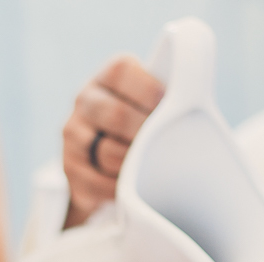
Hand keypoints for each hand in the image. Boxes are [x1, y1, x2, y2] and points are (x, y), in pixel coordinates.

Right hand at [62, 55, 163, 228]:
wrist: (108, 161)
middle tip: (164, 146)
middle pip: (116, 115)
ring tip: (150, 168)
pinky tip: (132, 186)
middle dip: (146, 135)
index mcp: (108, 76)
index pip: (122, 71)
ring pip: (108, 153)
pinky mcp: (69, 167)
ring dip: (134, 165)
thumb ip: (169, 97)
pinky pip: (97, 183)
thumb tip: (194, 99)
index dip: (149, 90)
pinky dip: (119, 188)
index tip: (169, 107)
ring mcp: (73, 133)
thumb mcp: (153, 104)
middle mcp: (85, 99)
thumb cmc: (144, 126)